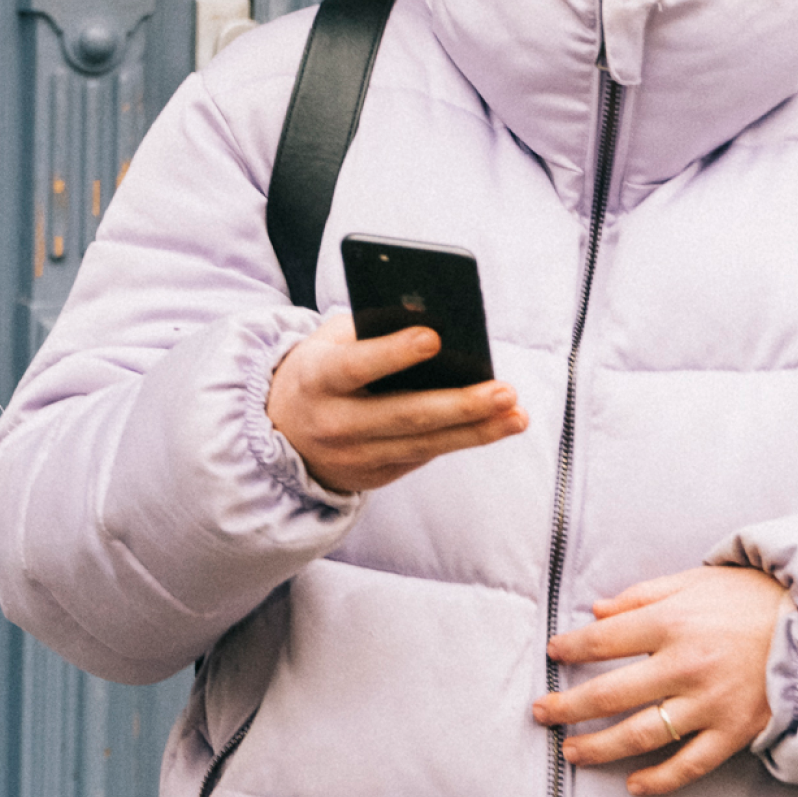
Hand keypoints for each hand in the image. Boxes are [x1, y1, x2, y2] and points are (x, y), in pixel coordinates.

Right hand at [265, 314, 524, 492]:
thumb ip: (367, 331)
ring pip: (424, 445)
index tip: (434, 337)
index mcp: (317, 379)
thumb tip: (431, 320)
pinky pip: (424, 456)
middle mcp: (334, 423)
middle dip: (459, 404)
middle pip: (404, 415)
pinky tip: (497, 426)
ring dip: (477, 430)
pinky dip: (462, 440)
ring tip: (517, 414)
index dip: (392, 353)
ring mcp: (355, 456)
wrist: (280, 434)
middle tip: (505, 391)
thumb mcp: (326, 344)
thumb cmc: (318, 371)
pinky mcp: (375, 476)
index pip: (356, 366)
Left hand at [531, 565, 785, 795]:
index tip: (551, 653)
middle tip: (540, 715)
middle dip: (568, 707)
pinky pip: (690, 764)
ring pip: (641, 735)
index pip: (602, 641)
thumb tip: (597, 611)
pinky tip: (634, 785)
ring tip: (571, 752)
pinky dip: (660, 779)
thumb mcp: (695, 582)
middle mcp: (684, 667)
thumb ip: (642, 596)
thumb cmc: (753, 599)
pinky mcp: (735, 732)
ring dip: (600, 747)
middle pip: (609, 694)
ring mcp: (709, 704)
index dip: (570, 648)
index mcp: (671, 623)